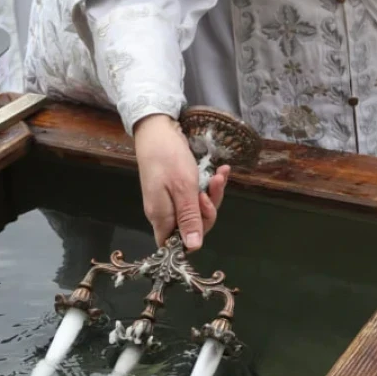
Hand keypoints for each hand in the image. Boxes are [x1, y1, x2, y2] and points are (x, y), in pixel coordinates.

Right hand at [133, 113, 229, 249]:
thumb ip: (189, 218)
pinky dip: (207, 185)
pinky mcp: (174, 188)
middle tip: (214, 186)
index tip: (204, 217)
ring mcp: (168, 200)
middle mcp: (164, 212)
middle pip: (191, 226)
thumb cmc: (169, 157)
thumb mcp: (183, 188)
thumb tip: (193, 247)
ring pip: (196, 209)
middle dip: (209, 209)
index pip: (176, 245)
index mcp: (161, 217)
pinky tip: (218, 171)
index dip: (194, 238)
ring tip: (220, 175)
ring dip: (211, 193)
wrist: (156, 128)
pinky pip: (193, 195)